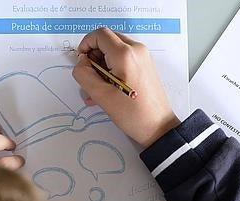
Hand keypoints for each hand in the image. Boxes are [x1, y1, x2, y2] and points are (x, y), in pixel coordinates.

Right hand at [72, 28, 179, 147]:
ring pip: (114, 50)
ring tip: (97, 89)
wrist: (158, 127)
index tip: (82, 62)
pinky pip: (123, 59)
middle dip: (94, 56)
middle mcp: (136, 50)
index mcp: (125, 54)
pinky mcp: (145, 65)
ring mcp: (143, 57)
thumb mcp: (101, 96)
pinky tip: (107, 89)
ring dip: (102, 65)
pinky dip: (112, 69)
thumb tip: (81, 62)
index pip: (99, 34)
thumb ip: (84, 75)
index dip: (85, 45)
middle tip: (91, 78)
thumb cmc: (132, 113)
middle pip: (107, 40)